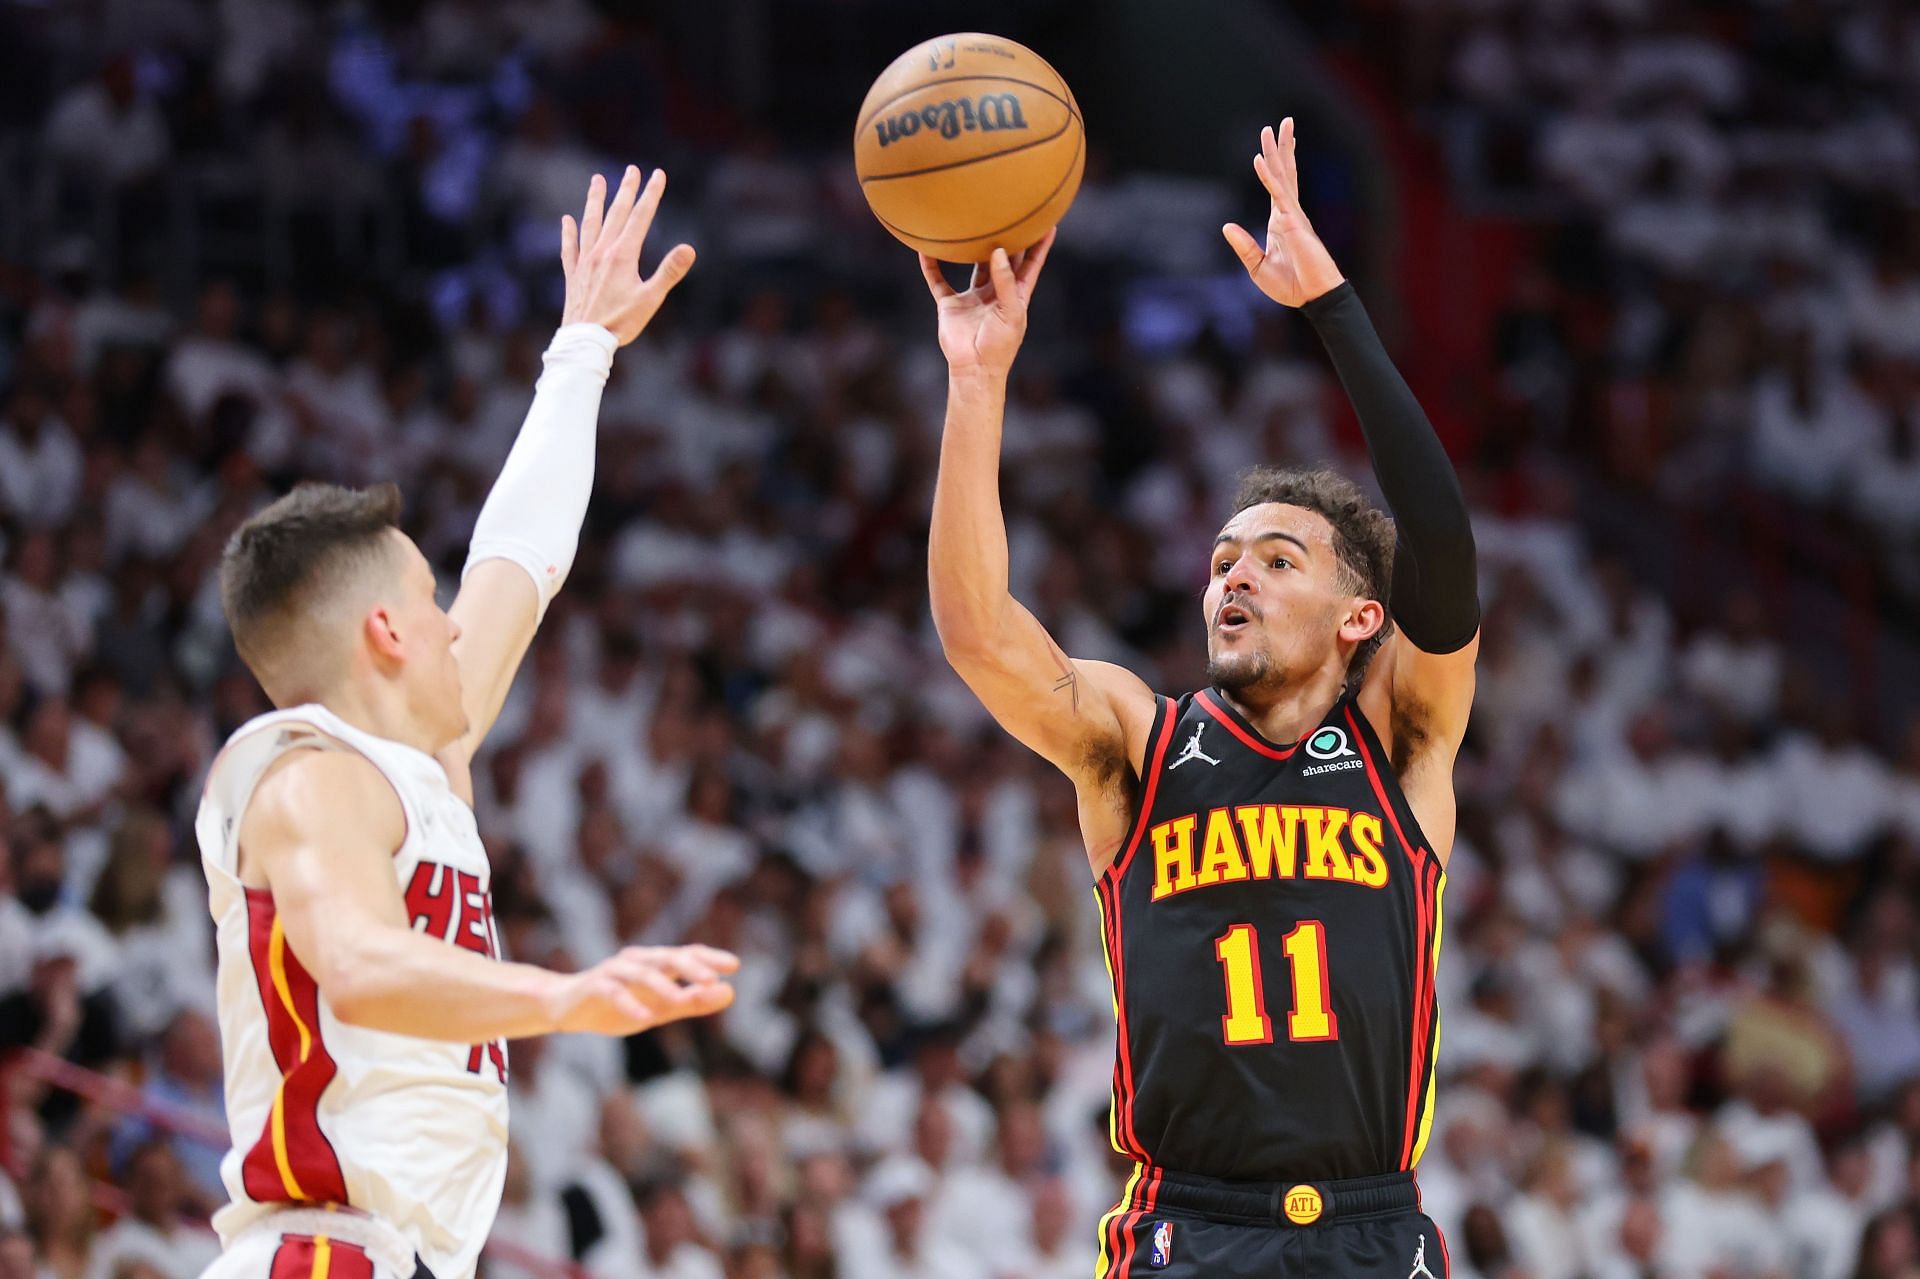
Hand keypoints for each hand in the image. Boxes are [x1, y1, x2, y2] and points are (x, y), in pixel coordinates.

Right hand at [550, 944, 738, 1035]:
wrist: (565, 1008)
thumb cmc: (617, 1006)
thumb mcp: (659, 1008)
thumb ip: (693, 1001)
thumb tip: (730, 992)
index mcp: (654, 963)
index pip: (686, 954)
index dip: (709, 958)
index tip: (735, 965)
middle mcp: (636, 961)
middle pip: (666, 957)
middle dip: (690, 967)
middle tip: (712, 980)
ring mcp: (613, 971)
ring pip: (641, 973)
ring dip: (661, 985)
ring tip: (679, 1000)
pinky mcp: (593, 986)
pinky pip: (613, 992)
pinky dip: (628, 1003)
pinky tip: (643, 1017)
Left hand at [561, 166, 695, 345]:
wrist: (585, 341)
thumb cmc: (621, 322)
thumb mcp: (651, 299)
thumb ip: (669, 271)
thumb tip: (689, 248)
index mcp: (622, 255)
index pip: (640, 217)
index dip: (651, 194)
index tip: (657, 175)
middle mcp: (601, 252)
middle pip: (616, 214)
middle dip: (626, 190)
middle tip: (632, 169)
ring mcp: (585, 262)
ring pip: (590, 223)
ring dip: (595, 201)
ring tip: (597, 181)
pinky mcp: (573, 275)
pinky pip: (569, 248)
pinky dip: (568, 233)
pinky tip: (567, 220)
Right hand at [919, 230, 1055, 378]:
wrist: (975, 369)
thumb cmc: (1000, 345)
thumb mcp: (1010, 311)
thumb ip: (1006, 282)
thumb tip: (998, 252)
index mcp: (1016, 295)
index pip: (1031, 264)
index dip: (1040, 245)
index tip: (1047, 223)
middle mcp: (995, 292)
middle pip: (1002, 259)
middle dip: (1006, 239)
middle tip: (1006, 213)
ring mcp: (972, 297)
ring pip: (972, 265)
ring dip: (970, 248)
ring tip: (970, 222)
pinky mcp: (950, 304)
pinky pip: (938, 280)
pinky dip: (931, 266)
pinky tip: (925, 249)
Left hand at [1222, 120, 1344, 307]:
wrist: (1313, 297)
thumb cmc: (1291, 286)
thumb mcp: (1257, 266)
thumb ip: (1243, 245)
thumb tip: (1226, 226)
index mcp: (1281, 221)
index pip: (1278, 185)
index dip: (1275, 163)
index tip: (1271, 144)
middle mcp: (1288, 212)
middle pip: (1285, 172)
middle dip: (1281, 147)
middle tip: (1281, 123)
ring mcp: (1292, 215)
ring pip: (1283, 175)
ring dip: (1278, 151)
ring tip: (1275, 127)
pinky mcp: (1293, 222)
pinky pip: (1278, 194)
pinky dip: (1267, 177)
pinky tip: (1260, 160)